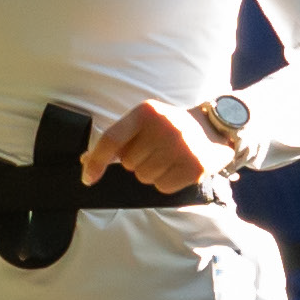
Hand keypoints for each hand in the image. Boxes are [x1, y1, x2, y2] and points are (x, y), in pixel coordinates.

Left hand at [79, 100, 234, 193]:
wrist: (214, 127)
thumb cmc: (171, 127)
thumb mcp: (145, 122)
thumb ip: (118, 140)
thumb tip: (85, 161)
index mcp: (146, 112)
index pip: (112, 139)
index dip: (96, 161)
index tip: (87, 178)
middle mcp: (164, 127)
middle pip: (129, 164)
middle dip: (137, 163)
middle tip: (156, 151)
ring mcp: (181, 146)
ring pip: (145, 177)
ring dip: (152, 173)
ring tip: (168, 159)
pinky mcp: (195, 166)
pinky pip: (163, 187)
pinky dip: (167, 182)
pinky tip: (178, 168)